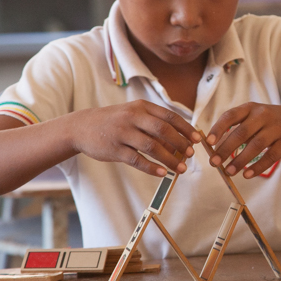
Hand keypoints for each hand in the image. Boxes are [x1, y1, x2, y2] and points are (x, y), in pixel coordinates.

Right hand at [73, 101, 201, 176]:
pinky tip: (162, 173)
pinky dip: (151, 168)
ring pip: (152, 146)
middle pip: (163, 130)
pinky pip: (137, 160)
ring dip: (169, 159)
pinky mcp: (114, 149)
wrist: (82, 127)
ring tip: (181, 169)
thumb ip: (154, 122)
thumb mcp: (133, 113)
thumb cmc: (115, 121)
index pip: (169, 116)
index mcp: (141, 107)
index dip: (186, 128)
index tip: (197, 139)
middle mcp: (133, 118)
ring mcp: (123, 133)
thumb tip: (180, 139)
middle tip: (190, 155)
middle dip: (180, 143)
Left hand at [206, 104, 280, 178]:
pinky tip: (247, 175)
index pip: (231, 116)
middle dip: (226, 149)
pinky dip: (257, 166)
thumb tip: (214, 148)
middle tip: (214, 162)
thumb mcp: (254, 117)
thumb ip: (236, 129)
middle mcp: (263, 115)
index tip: (209, 142)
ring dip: (240, 160)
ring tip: (228, 172)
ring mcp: (277, 128)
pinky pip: (270, 156)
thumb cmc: (269, 121)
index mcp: (250, 108)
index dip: (219, 128)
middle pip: (242, 133)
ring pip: (256, 145)